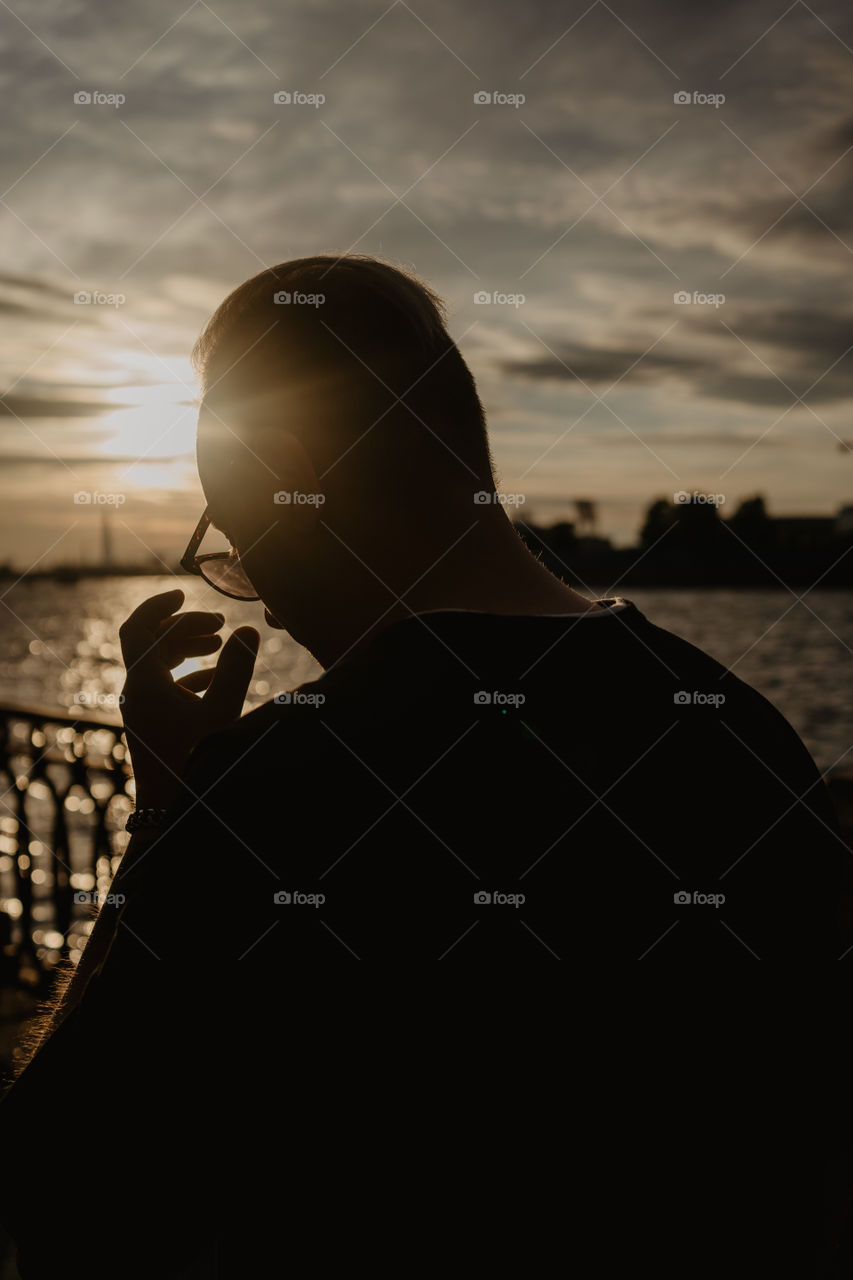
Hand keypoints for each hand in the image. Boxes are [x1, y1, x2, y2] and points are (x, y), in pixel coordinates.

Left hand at [119, 588, 259, 808]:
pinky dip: (188, 673)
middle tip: (219, 624)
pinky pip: (164, 687)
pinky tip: (214, 678)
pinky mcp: (152, 725)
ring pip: (158, 664)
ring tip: (221, 642)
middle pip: (151, 642)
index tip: (187, 592)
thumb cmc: (194, 761)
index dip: (160, 605)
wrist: (170, 811)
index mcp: (144, 682)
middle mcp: (136, 692)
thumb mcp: (222, 710)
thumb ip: (236, 667)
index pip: (139, 627)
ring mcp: (142, 709)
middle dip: (183, 626)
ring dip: (187, 648)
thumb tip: (248, 630)